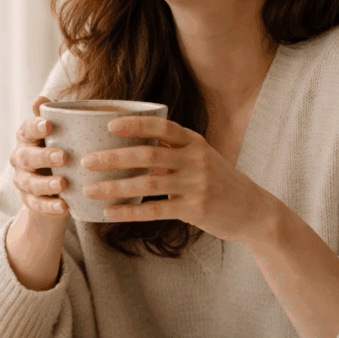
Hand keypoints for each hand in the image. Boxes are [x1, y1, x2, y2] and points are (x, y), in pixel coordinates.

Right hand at [8, 96, 69, 218]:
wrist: (57, 185)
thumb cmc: (61, 149)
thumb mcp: (61, 133)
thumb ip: (55, 116)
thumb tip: (42, 98)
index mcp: (27, 137)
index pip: (27, 130)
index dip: (36, 127)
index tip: (49, 125)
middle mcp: (20, 158)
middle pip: (26, 157)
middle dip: (44, 156)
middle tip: (63, 156)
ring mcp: (23, 181)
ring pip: (30, 183)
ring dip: (46, 184)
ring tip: (63, 184)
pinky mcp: (30, 201)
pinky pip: (37, 205)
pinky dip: (50, 206)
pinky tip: (64, 205)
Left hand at [80, 116, 268, 241]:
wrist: (253, 210)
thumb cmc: (220, 182)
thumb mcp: (201, 158)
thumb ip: (171, 152)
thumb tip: (132, 148)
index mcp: (194, 142)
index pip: (162, 128)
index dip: (135, 125)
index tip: (109, 125)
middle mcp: (195, 160)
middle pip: (148, 156)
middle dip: (113, 158)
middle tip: (85, 161)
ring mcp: (196, 185)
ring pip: (147, 184)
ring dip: (114, 187)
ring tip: (89, 189)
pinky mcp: (195, 210)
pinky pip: (156, 210)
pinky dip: (130, 212)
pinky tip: (110, 212)